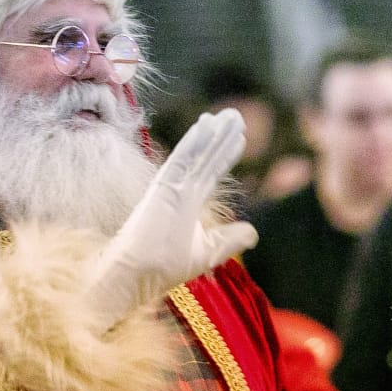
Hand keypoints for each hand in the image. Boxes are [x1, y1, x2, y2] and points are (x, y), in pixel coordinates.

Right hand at [87, 109, 257, 324]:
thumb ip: (230, 240)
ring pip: (196, 154)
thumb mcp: (208, 253)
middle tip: (236, 115)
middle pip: (206, 157)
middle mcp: (180, 190)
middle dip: (222, 137)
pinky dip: (193, 142)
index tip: (241, 136)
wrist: (137, 275)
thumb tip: (254, 233)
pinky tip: (205, 125)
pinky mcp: (161, 187)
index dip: (226, 154)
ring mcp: (170, 186)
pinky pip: (180, 160)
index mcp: (188, 202)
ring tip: (229, 115)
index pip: (211, 172)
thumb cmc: (165, 267)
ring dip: (212, 133)